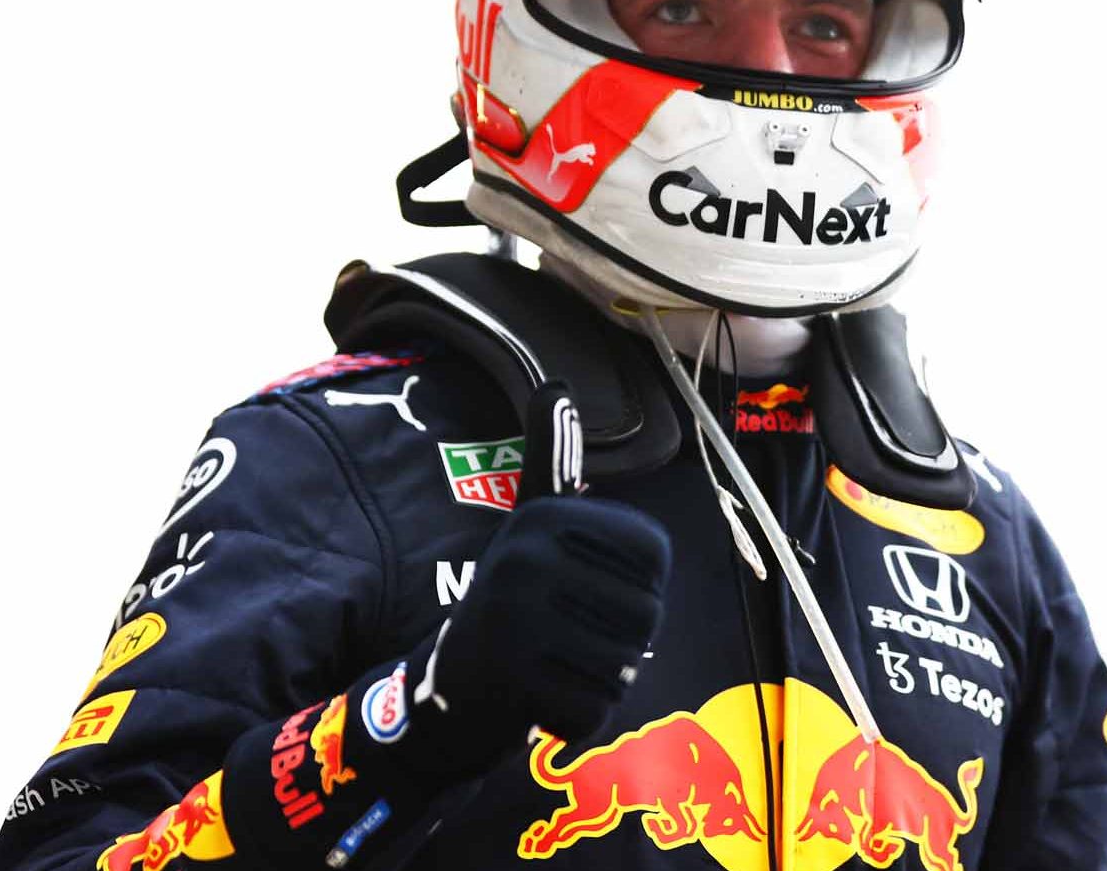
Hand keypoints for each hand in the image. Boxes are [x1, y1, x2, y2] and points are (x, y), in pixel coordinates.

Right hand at [412, 382, 670, 768]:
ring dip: (602, 682)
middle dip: (622, 645)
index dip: (640, 594)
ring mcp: (516, 619)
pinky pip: (595, 711)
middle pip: (645, 619)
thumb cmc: (513, 596)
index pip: (657, 566)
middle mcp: (526, 558)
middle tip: (571, 640)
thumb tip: (554, 386)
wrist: (449, 682)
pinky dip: (579, 720)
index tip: (589, 594)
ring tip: (558, 666)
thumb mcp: (531, 525)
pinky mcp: (511, 680)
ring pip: (625, 668)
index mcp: (545, 518)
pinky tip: (542, 702)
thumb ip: (551, 461)